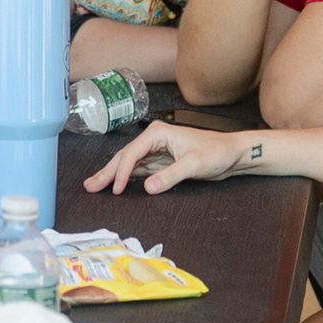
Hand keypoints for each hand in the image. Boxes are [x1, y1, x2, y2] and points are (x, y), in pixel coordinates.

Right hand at [83, 121, 250, 194]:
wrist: (232, 154)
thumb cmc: (217, 152)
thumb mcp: (194, 164)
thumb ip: (170, 175)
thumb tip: (148, 187)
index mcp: (158, 133)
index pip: (132, 153)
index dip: (122, 172)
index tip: (116, 188)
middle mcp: (154, 139)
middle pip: (125, 157)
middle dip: (107, 172)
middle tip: (90, 186)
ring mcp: (156, 151)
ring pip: (129, 164)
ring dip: (113, 175)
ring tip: (96, 186)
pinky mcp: (161, 161)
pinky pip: (139, 170)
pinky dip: (127, 178)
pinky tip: (117, 185)